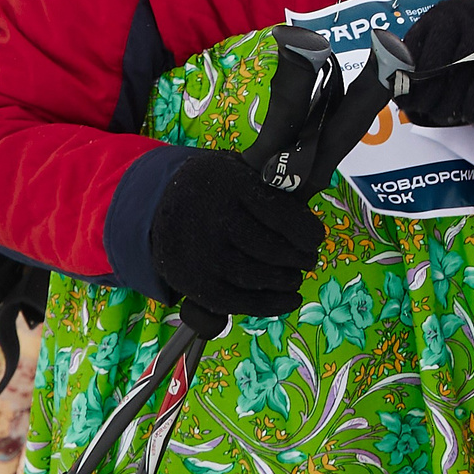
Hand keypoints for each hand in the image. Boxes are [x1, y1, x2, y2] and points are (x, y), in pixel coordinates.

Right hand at [148, 149, 326, 317]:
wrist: (158, 206)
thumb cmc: (213, 188)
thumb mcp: (238, 168)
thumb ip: (272, 182)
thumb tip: (312, 196)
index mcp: (229, 184)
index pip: (280, 214)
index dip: (306, 231)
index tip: (315, 238)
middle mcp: (212, 220)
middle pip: (272, 249)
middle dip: (299, 259)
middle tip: (308, 259)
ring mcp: (200, 255)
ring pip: (258, 278)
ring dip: (287, 281)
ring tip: (295, 276)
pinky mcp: (193, 284)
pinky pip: (239, 303)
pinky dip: (271, 305)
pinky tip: (289, 297)